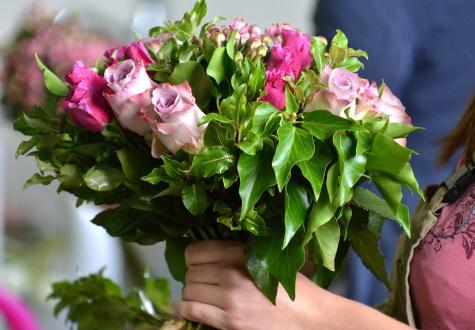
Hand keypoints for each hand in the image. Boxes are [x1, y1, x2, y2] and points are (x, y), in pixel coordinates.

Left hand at [177, 240, 411, 329]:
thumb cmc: (289, 285)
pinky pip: (192, 310)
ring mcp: (228, 298)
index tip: (199, 263)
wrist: (308, 315)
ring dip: (193, 293)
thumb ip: (236, 251)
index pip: (195, 251)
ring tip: (203, 295)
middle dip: (195, 276)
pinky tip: (190, 307)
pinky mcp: (229, 321)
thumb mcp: (264, 257)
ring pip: (189, 291)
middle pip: (190, 272)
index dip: (194, 257)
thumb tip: (208, 250)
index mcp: (239, 253)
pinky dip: (186, 308)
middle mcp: (230, 273)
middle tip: (205, 281)